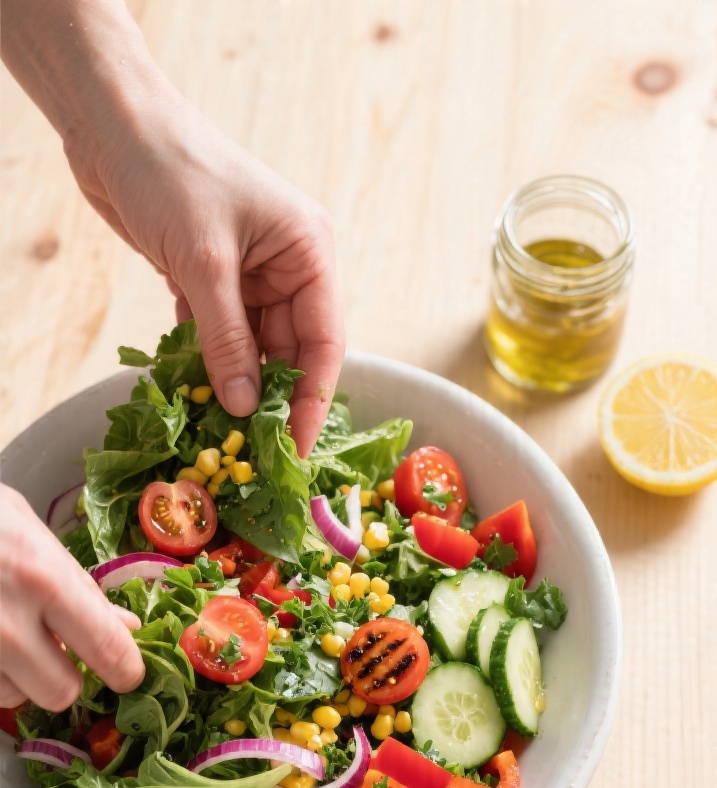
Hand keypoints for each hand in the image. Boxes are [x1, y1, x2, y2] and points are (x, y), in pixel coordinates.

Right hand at [0, 485, 145, 710]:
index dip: (126, 670)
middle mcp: (5, 623)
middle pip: (61, 692)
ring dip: (16, 676)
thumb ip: (79, 583)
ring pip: (14, 698)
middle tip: (52, 649)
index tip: (127, 674)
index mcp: (42, 579)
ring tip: (1, 633)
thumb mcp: (26, 528)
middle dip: (62, 676)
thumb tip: (126, 628)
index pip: (107, 649)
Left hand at [65, 93, 343, 456]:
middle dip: (270, 401)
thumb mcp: (205, 263)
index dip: (311, 400)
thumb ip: (227, 339)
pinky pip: (218, 337)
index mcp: (309, 253)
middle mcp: (288, 267)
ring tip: (218, 432)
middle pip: (289, 353)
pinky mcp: (211, 280)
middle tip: (252, 454)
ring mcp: (249, 275)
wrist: (113, 126)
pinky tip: (191, 393)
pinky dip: (204, 363)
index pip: (324, 343)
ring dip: (233, 386)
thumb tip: (245, 406)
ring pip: (251, 350)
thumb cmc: (172, 173)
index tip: (296, 450)